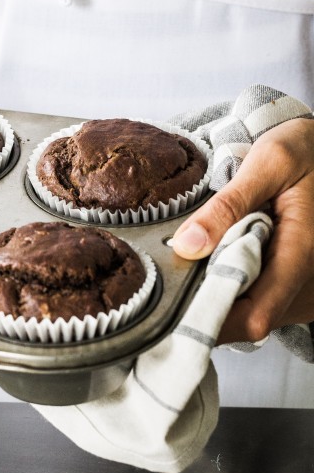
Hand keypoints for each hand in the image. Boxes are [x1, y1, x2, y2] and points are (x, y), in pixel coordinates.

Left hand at [171, 117, 313, 343]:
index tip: (172, 310)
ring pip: (255, 312)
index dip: (212, 320)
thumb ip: (228, 205)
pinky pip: (263, 300)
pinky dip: (237, 284)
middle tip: (177, 269)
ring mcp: (308, 288)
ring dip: (223, 291)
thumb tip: (187, 246)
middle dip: (209, 300)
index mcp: (303, 253)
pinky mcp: (301, 287)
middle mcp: (311, 282)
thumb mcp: (268, 163)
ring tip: (205, 252)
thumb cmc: (304, 151)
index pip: (255, 315)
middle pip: (250, 318)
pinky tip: (225, 254)